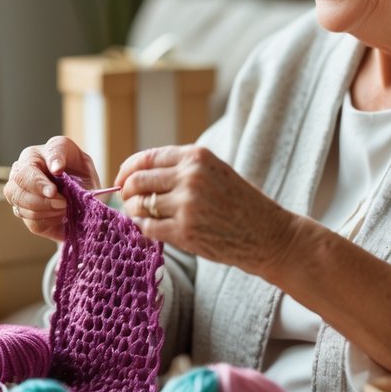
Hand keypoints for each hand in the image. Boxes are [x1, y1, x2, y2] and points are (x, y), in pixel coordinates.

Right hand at [4, 136, 99, 241]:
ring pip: (21, 209)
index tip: (53, 191)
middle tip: (63, 203)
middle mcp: (20, 176)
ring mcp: (20, 197)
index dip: (37, 183)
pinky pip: (33, 224)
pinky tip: (62, 214)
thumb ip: (63, 155)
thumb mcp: (76, 155)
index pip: (24, 171)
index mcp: (31, 157)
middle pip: (14, 192)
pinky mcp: (28, 216)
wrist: (87, 192)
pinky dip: (51, 221)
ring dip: (48, 211)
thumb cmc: (79, 170)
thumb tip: (55, 167)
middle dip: (41, 201)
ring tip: (66, 206)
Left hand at [114, 145, 298, 276]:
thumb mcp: (215, 171)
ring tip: (140, 215)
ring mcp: (187, 204)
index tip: (122, 179)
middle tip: (127, 201)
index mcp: (197, 156)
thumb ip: (181, 169)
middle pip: (138, 180)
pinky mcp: (185, 231)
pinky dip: (144, 228)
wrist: (269, 235)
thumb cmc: (241, 204)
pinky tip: (151, 229)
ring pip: (139, 205)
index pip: (146, 157)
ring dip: (134, 211)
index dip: (127, 169)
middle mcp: (190, 176)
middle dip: (127, 192)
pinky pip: (148, 227)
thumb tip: (138, 174)